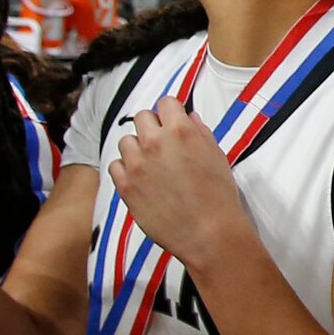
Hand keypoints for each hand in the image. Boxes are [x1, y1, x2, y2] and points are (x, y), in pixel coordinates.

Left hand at [110, 97, 253, 272]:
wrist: (208, 231)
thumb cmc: (218, 194)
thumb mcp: (216, 156)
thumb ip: (199, 132)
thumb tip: (188, 119)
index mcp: (181, 131)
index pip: (166, 103)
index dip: (171, 111)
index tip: (173, 120)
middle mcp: (154, 143)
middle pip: (141, 118)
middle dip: (152, 126)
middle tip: (163, 142)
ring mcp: (136, 165)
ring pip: (126, 141)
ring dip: (137, 147)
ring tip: (150, 162)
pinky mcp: (125, 186)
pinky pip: (115, 166)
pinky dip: (125, 168)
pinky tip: (140, 177)